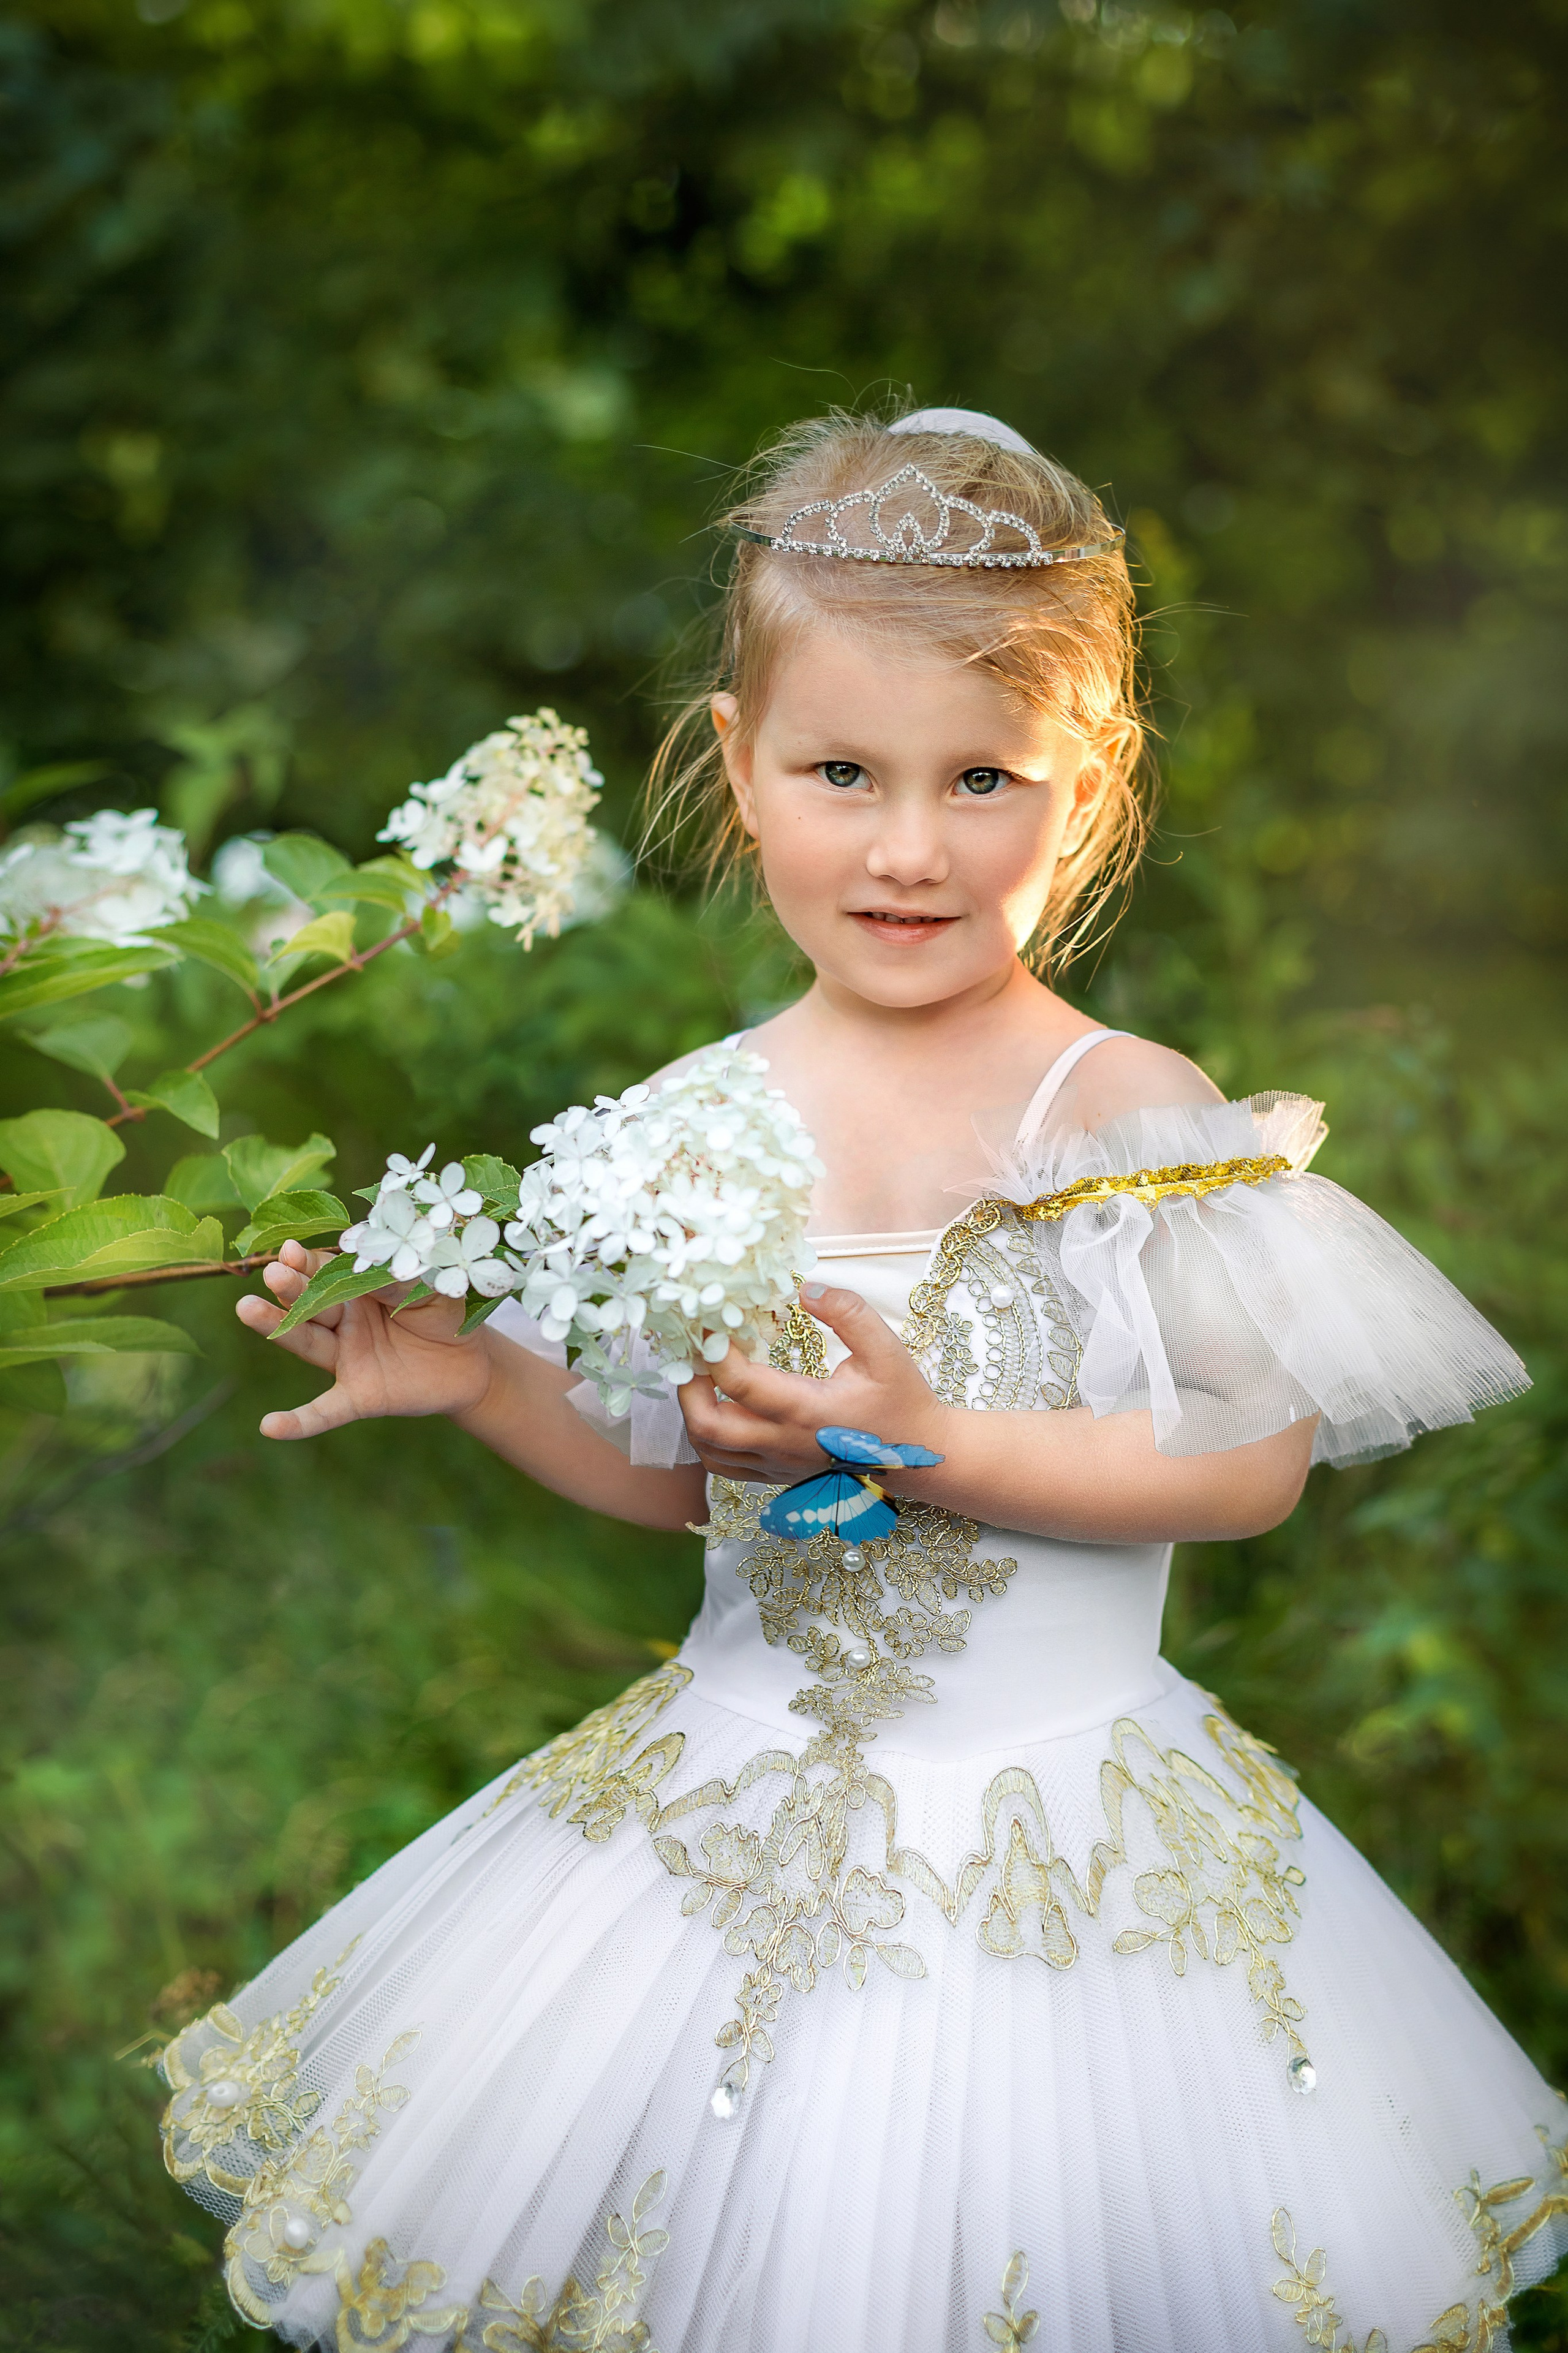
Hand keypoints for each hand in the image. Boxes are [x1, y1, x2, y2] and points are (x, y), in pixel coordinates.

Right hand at [236, 1239, 495, 1439]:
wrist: (469, 1363)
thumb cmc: (444, 1316)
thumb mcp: (429, 1290)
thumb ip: (399, 1280)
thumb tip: (369, 1267)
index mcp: (357, 1290)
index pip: (325, 1273)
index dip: (307, 1262)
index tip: (289, 1250)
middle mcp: (343, 1322)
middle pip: (310, 1304)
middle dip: (290, 1287)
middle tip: (272, 1272)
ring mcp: (346, 1359)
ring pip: (306, 1342)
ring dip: (275, 1328)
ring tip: (246, 1308)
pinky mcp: (357, 1396)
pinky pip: (324, 1412)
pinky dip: (298, 1421)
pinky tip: (269, 1427)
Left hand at [678, 1281, 950, 1485]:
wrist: (920, 1458)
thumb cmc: (902, 1401)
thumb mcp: (886, 1350)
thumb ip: (849, 1313)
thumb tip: (807, 1290)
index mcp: (808, 1411)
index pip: (742, 1384)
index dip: (716, 1352)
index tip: (711, 1324)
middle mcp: (785, 1443)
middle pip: (709, 1427)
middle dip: (689, 1388)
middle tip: (695, 1356)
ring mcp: (779, 1464)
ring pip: (711, 1452)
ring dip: (694, 1415)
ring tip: (704, 1379)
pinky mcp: (779, 1474)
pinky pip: (726, 1467)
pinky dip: (709, 1440)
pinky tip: (720, 1409)